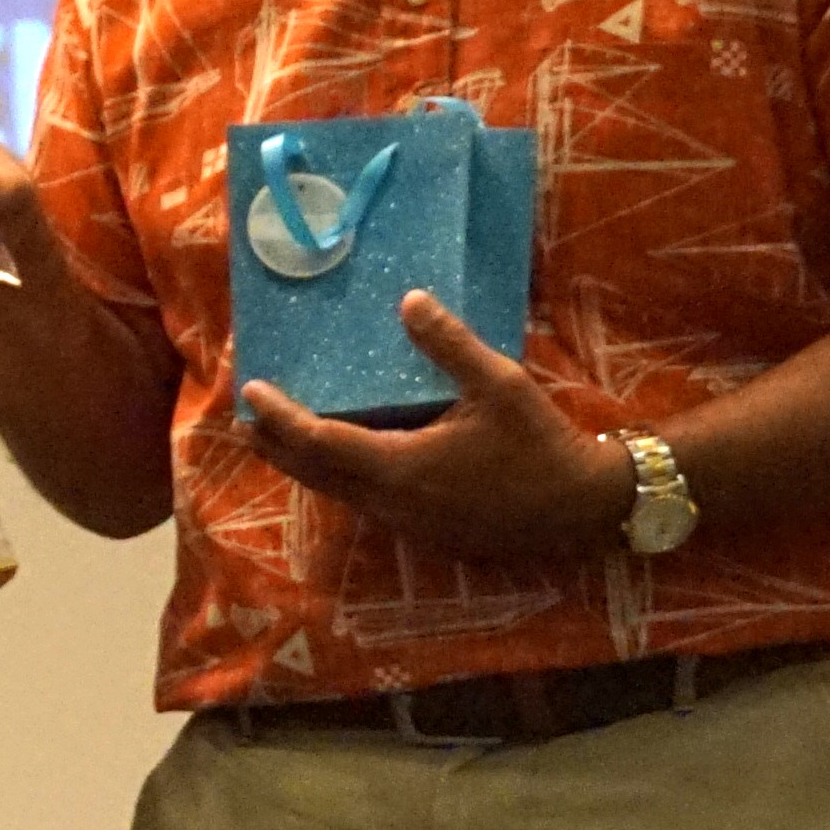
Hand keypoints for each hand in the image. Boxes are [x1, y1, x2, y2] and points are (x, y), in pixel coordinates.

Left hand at [236, 294, 625, 555]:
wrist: (582, 509)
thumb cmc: (540, 445)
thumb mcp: (499, 384)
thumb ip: (449, 344)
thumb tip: (409, 300)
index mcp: (398, 467)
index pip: (317, 441)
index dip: (279, 417)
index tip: (251, 391)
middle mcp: (390, 501)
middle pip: (313, 472)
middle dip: (274, 443)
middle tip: (246, 415)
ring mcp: (405, 522)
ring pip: (336, 491)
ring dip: (304, 462)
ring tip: (278, 434)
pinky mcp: (422, 529)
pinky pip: (363, 500)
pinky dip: (338, 476)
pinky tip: (342, 457)